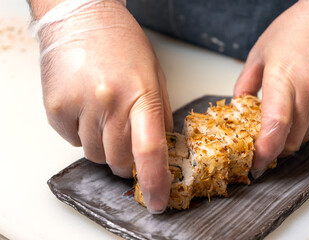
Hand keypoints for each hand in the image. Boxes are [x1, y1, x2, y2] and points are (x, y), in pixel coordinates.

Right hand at [36, 0, 171, 212]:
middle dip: (127, 162)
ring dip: (103, 146)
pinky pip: (72, 141)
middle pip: (119, 161)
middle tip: (127, 145)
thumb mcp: (154, 76)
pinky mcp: (55, 108)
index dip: (155, 182)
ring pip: (94, 155)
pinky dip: (82, 134)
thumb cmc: (122, 44)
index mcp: (141, 94)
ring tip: (104, 115)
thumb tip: (160, 150)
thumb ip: (159, 115)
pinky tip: (86, 108)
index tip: (156, 201)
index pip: (150, 150)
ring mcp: (80, 105)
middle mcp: (110, 102)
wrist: (82, 19)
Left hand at [234, 0, 308, 177]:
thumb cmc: (296, 29)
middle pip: (292, 140)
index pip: (275, 126)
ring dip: (292, 134)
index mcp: (284, 77)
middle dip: (276, 147)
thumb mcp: (259, 54)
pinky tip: (305, 103)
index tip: (256, 164)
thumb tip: (238, 107)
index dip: (264, 152)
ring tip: (286, 113)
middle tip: (265, 140)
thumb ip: (244, 84)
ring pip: (307, 135)